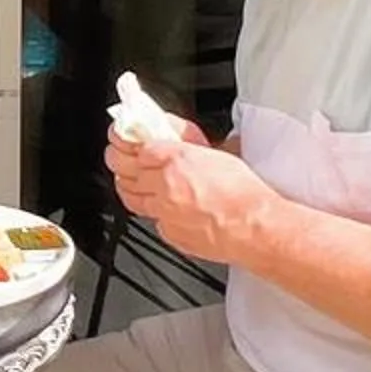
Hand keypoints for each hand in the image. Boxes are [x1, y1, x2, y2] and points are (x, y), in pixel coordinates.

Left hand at [105, 124, 270, 263]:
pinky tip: (159, 208)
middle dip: (116, 158)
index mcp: (177, 158)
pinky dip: (153, 212)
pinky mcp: (169, 233)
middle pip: (124, 168)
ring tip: (127, 180)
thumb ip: (191, 145)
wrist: (254, 228)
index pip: (138, 145)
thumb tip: (178, 138)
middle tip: (116, 153)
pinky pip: (152, 219)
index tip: (128, 138)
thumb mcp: (219, 153)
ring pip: (130, 196)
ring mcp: (163, 210)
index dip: (131, 141)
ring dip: (126, 185)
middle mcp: (164, 184)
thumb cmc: (245, 194)